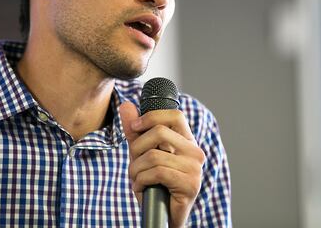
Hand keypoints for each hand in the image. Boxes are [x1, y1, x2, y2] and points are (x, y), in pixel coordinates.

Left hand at [120, 101, 205, 227]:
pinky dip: (141, 181)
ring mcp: (195, 168)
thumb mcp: (141, 154)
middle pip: (159, 132)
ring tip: (137, 180)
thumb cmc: (154, 185)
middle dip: (137, 148)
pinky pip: (157, 173)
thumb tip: (126, 105)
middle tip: (134, 164)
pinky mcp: (190, 184)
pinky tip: (142, 188)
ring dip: (136, 170)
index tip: (134, 127)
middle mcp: (195, 152)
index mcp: (186, 141)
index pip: (174, 115)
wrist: (162, 217)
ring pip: (153, 155)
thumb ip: (135, 131)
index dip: (151, 116)